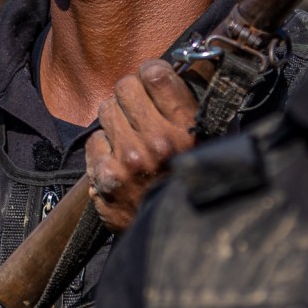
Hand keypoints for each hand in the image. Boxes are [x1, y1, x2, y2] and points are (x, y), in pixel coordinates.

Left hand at [84, 59, 198, 231]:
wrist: (180, 238)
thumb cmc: (196, 186)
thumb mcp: (212, 144)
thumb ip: (195, 108)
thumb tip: (186, 69)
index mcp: (188, 129)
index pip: (155, 74)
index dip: (151, 71)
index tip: (152, 78)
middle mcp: (157, 141)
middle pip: (125, 86)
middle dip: (131, 94)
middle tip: (138, 107)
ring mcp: (128, 160)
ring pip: (106, 109)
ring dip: (117, 119)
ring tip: (130, 135)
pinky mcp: (106, 178)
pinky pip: (94, 140)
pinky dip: (104, 148)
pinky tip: (119, 159)